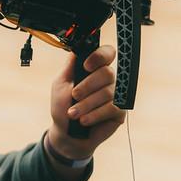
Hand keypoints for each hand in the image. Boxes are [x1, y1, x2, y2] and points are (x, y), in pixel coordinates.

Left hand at [47, 45, 124, 160]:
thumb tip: (77, 46)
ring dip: (87, 104)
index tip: (85, 66)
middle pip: (107, 73)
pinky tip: (84, 120)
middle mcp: (108, 79)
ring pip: (108, 93)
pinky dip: (95, 114)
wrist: (67, 134)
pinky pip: (113, 108)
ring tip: (73, 114)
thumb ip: (70, 65)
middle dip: (87, 86)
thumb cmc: (63, 106)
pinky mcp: (120, 111)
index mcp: (94, 68)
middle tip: (74, 96)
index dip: (99, 56)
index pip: (107, 53)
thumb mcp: (61, 83)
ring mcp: (116, 95)